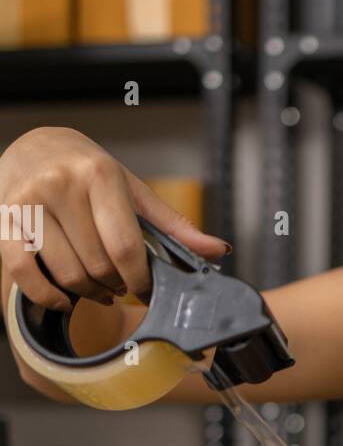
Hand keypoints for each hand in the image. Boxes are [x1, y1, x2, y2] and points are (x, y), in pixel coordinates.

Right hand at [0, 126, 229, 312]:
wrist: (34, 146)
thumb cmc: (88, 171)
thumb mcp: (133, 190)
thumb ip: (173, 225)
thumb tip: (218, 250)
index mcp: (100, 175)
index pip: (126, 247)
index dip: (141, 280)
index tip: (146, 290)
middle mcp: (61, 185)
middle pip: (98, 265)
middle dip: (116, 285)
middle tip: (121, 286)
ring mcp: (28, 203)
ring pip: (66, 273)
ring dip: (87, 293)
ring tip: (97, 289)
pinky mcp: (3, 222)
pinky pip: (23, 273)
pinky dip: (46, 295)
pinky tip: (63, 299)